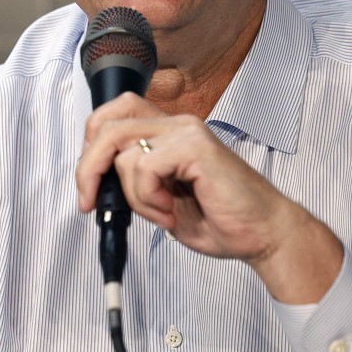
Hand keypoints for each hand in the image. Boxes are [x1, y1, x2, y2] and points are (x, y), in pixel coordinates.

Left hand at [76, 93, 342, 303]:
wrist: (262, 234)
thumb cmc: (221, 219)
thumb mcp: (162, 201)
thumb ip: (134, 183)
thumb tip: (98, 182)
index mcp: (169, 133)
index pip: (113, 116)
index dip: (91, 148)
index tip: (89, 189)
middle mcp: (177, 125)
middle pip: (107, 124)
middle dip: (89, 167)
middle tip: (91, 202)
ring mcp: (187, 132)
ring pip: (124, 153)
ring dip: (134, 196)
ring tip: (163, 213)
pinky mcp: (195, 147)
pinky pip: (144, 166)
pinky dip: (148, 198)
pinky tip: (171, 212)